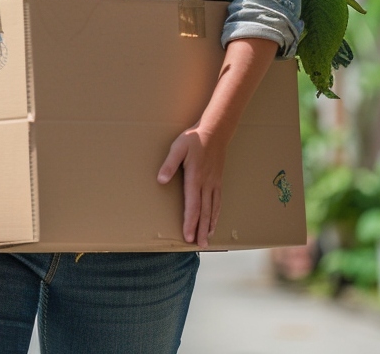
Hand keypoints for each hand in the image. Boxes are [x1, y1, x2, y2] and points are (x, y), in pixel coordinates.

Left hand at [157, 122, 226, 247]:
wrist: (215, 132)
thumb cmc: (193, 139)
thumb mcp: (177, 148)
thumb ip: (169, 165)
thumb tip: (161, 181)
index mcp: (195, 178)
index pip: (193, 205)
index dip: (190, 222)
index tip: (188, 236)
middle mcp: (206, 184)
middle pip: (204, 212)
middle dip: (201, 230)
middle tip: (199, 246)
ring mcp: (214, 183)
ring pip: (213, 209)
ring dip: (209, 225)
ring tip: (207, 240)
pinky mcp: (218, 181)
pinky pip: (218, 202)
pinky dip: (216, 214)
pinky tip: (214, 222)